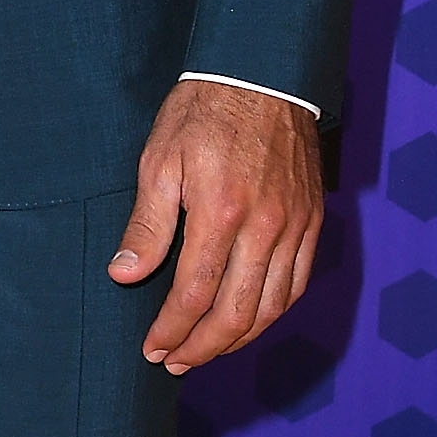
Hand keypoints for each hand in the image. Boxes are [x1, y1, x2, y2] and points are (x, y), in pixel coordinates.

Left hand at [108, 79, 322, 376]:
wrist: (262, 72)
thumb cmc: (201, 112)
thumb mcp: (159, 160)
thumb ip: (147, 225)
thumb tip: (124, 276)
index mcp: (220, 212)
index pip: (195, 294)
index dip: (172, 330)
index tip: (153, 349)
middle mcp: (265, 226)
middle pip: (237, 313)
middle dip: (202, 347)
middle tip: (174, 363)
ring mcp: (295, 225)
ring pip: (272, 306)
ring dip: (238, 339)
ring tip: (206, 351)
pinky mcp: (313, 220)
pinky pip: (298, 283)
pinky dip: (273, 312)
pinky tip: (249, 321)